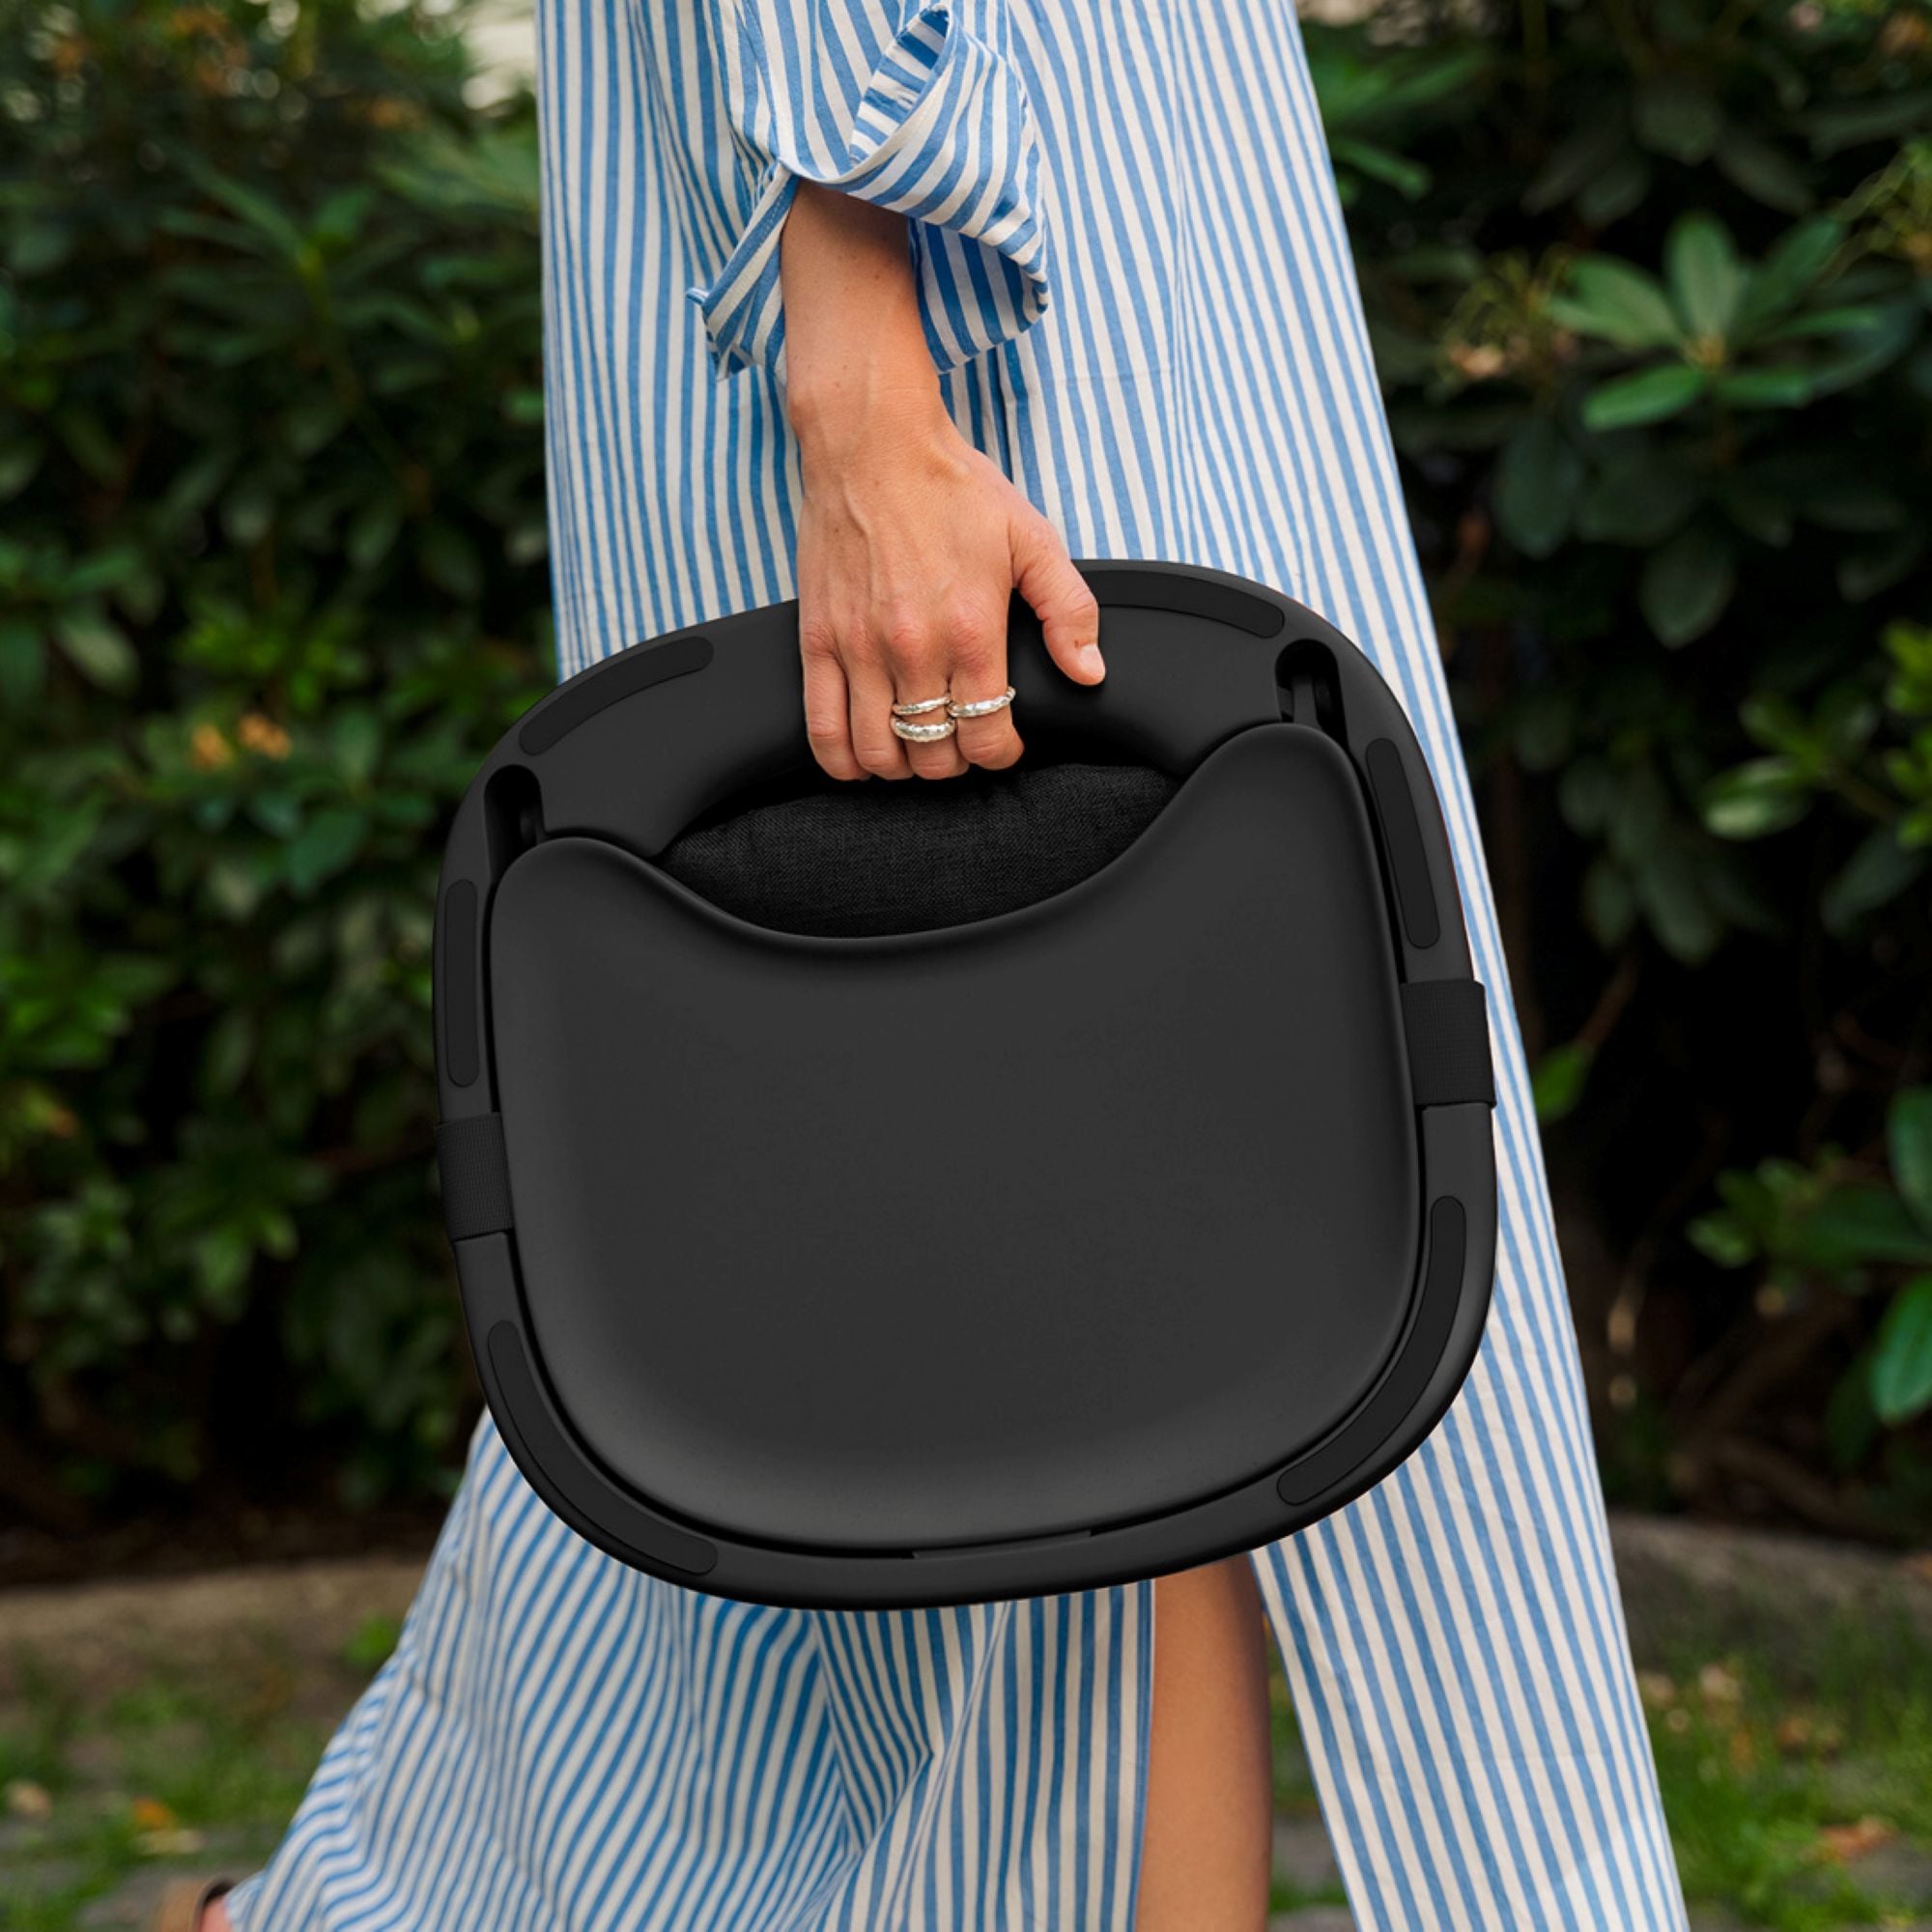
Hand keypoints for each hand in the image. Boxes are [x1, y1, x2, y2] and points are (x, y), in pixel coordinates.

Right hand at [781, 182, 1101, 780]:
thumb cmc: (950, 487)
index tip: (1003, 741)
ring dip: (902, 766)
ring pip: (878, 754)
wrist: (872, 443)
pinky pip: (821, 729)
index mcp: (970, 630)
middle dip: (954, 762)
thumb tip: (1089, 672)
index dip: (1002, 753)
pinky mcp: (817, 641)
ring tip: (917, 746)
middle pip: (933, 757)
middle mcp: (912, 649)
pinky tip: (862, 755)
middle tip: (962, 740)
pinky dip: (842, 759)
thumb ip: (1068, 610)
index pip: (988, 737)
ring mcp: (859, 649)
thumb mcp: (1031, 538)